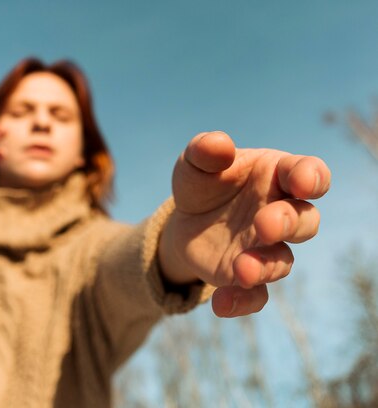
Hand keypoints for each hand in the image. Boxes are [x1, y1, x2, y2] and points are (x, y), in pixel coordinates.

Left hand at [158, 131, 330, 317]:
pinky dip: (242, 302)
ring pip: (282, 262)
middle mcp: (280, 213)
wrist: (184, 219)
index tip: (302, 181)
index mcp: (276, 176)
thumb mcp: (195, 163)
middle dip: (289, 224)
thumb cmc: (202, 183)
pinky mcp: (245, 275)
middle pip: (305, 222)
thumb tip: (219, 144)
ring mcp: (265, 248)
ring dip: (265, 267)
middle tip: (265, 224)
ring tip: (241, 268)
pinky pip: (256, 296)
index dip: (311, 177)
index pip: (308, 173)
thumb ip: (205, 151)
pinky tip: (221, 304)